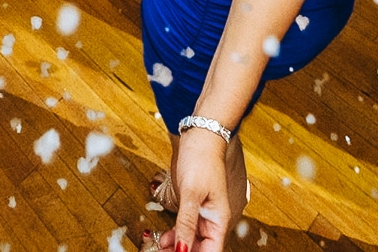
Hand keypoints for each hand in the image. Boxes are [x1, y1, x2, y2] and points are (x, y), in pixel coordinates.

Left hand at [165, 129, 231, 251]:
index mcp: (219, 220)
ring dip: (176, 248)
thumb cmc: (201, 160)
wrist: (200, 137)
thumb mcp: (191, 193)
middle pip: (200, 249)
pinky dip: (174, 236)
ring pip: (190, 241)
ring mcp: (202, 215)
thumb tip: (182, 250)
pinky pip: (184, 229)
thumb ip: (186, 223)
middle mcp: (213, 221)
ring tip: (159, 249)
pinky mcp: (192, 208)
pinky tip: (163, 238)